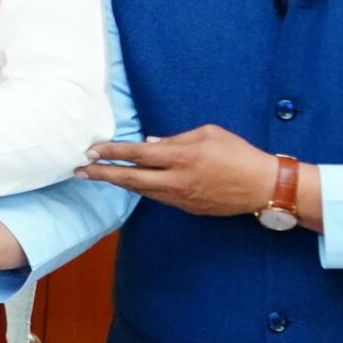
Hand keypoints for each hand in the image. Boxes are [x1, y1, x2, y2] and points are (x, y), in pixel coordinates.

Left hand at [74, 125, 278, 215]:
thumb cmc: (238, 153)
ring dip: (118, 183)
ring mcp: (181, 198)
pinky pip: (158, 197)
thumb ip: (175, 138)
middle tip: (79, 171)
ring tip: (98, 175)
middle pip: (130, 179)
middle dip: (102, 174)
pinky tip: (131, 183)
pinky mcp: (187, 208)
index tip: (91, 150)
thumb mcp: (208, 134)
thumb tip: (150, 142)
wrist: (263, 187)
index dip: (112, 152)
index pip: (137, 154)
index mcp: (182, 157)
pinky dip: (141, 189)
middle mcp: (176, 180)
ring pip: (141, 191)